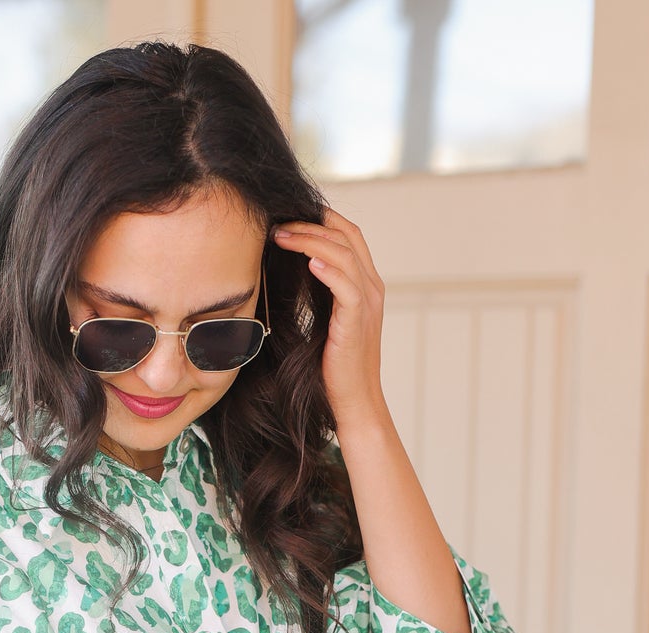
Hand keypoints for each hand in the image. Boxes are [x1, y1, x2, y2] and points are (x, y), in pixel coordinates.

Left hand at [272, 206, 386, 432]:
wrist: (354, 401)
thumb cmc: (335, 367)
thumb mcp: (327, 321)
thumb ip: (321, 294)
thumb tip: (294, 272)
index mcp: (365, 285)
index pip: (348, 235)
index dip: (321, 219)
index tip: (289, 217)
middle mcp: (371, 288)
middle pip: (346, 236)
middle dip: (310, 224)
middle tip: (277, 223)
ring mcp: (367, 303)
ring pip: (343, 254)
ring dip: (310, 241)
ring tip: (281, 236)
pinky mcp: (356, 321)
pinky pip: (345, 285)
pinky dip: (327, 269)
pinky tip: (307, 261)